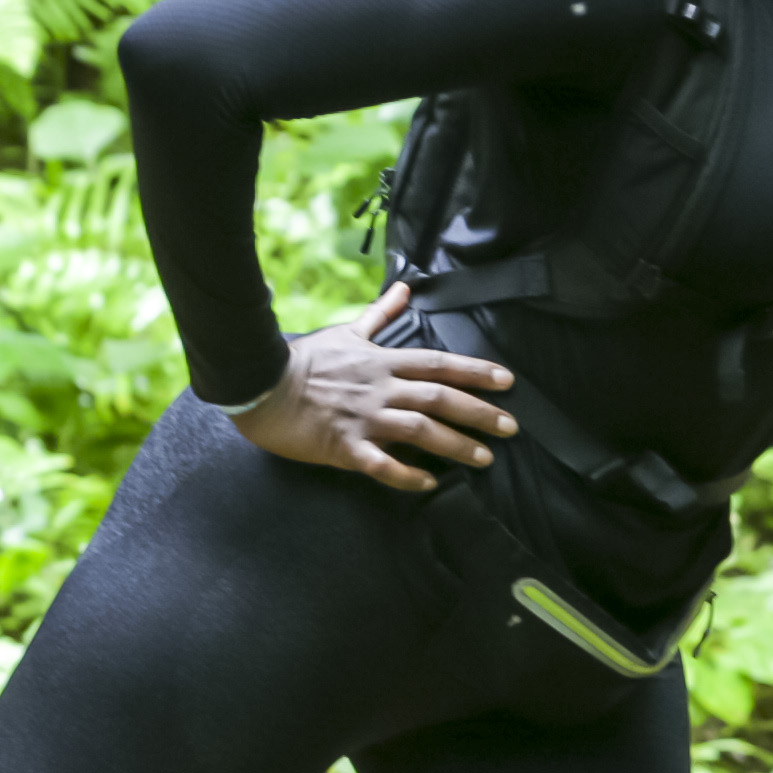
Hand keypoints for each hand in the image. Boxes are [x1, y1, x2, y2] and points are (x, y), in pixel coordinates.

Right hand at [221, 285, 517, 489]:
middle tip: (510, 427)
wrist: (262, 385)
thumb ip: (381, 314)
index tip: (507, 381)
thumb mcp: (348, 332)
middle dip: (479, 413)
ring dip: (455, 444)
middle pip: (439, 399)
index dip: (475, 371)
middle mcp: (381, 388)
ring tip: (484, 458)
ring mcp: (364, 418)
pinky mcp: (344, 446)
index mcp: (383, 362)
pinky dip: (407, 475)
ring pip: (419, 430)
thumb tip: (406, 289)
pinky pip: (381, 464)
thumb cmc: (306, 360)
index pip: (439, 364)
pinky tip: (429, 483)